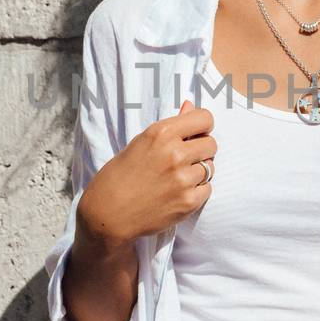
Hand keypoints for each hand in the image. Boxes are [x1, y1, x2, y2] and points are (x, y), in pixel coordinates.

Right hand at [76, 100, 215, 248]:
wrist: (107, 215)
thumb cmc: (119, 176)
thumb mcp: (140, 143)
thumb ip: (171, 127)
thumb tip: (190, 106)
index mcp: (161, 133)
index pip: (205, 118)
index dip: (202, 126)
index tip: (195, 134)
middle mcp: (174, 153)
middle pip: (211, 143)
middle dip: (202, 150)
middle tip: (184, 160)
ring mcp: (183, 178)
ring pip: (210, 167)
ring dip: (198, 172)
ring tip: (176, 178)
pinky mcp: (188, 201)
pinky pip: (207, 188)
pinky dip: (197, 191)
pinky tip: (177, 193)